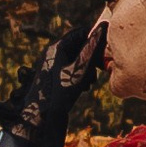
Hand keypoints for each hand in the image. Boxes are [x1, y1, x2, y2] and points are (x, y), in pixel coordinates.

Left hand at [0, 6, 106, 146]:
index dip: (95, 39)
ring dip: (86, 66)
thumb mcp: (80, 70)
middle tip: (99, 70)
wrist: (40, 119)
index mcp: (56, 47)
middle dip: (91, 56)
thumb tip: (104, 27)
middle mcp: (51, 54)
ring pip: (75, 58)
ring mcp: (51, 66)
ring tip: (90, 81)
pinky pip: (70, 69)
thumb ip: (92, 49)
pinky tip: (83, 87)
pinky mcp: (52, 78)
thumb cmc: (59, 94)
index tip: (105, 52)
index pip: (80, 32)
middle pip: (78, 45)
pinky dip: (79, 75)